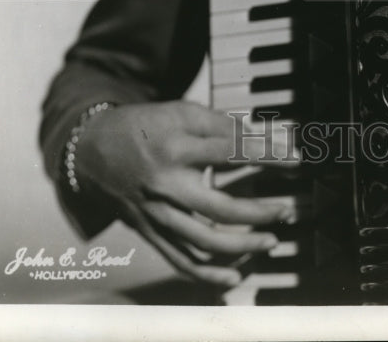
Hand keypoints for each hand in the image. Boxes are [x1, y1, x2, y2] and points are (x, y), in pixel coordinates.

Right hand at [73, 101, 291, 286]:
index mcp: (176, 146)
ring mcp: (156, 213)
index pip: (231, 151)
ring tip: (271, 239)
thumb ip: (223, 125)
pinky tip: (235, 276)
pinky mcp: (150, 232)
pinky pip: (181, 260)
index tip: (295, 159)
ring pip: (204, 241)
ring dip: (243, 244)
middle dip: (260, 211)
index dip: (267, 155)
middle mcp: (165, 183)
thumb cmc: (145, 126)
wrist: (92, 150)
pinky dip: (209, 274)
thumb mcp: (182, 111)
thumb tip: (264, 138)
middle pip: (220, 207)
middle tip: (287, 209)